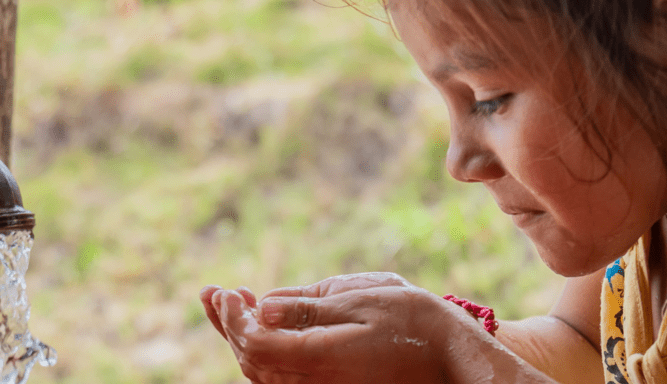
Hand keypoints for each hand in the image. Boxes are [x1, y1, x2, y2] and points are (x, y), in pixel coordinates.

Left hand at [199, 273, 459, 383]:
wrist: (450, 358)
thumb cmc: (412, 322)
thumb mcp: (360, 303)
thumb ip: (308, 308)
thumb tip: (262, 306)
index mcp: (321, 361)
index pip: (255, 345)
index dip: (232, 319)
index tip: (225, 292)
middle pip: (252, 362)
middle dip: (229, 327)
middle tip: (216, 294)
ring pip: (265, 374)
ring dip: (243, 339)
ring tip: (231, 307)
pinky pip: (285, 378)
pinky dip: (266, 352)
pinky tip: (264, 329)